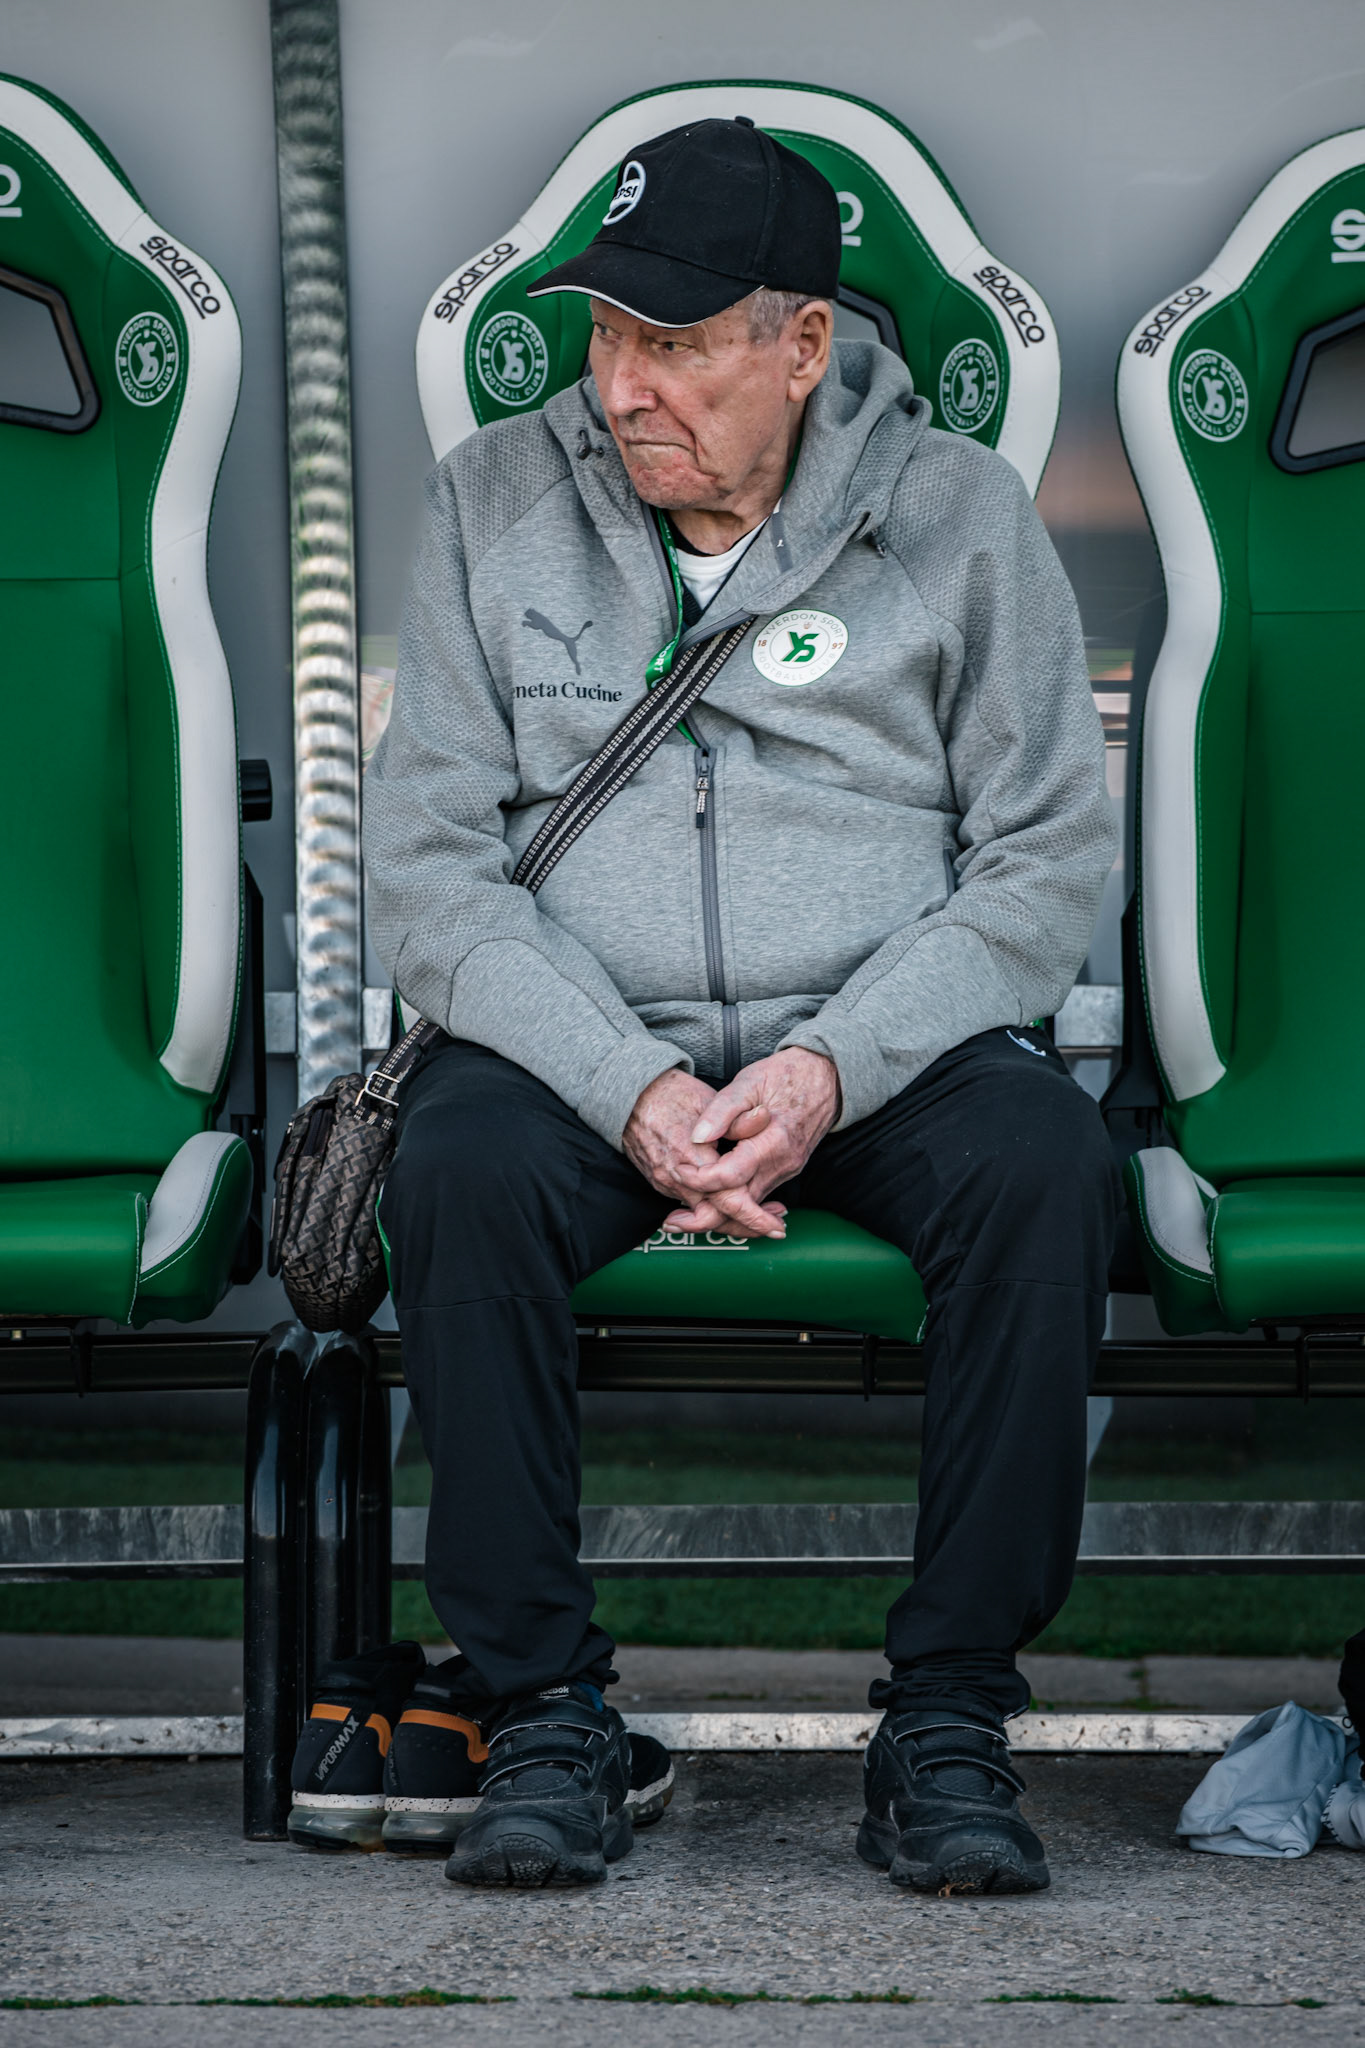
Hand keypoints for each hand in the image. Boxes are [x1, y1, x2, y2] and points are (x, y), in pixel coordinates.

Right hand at [623, 1068, 788, 1239]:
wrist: (630, 1095)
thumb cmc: (672, 1094)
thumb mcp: (711, 1101)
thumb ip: (739, 1118)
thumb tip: (765, 1117)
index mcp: (695, 1158)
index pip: (729, 1201)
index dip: (755, 1218)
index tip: (777, 1226)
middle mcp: (678, 1178)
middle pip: (717, 1219)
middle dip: (747, 1227)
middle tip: (775, 1226)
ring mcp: (666, 1183)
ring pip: (703, 1215)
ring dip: (731, 1218)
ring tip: (760, 1213)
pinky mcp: (660, 1182)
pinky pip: (688, 1205)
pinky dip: (711, 1208)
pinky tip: (729, 1200)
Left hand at [659, 1048, 840, 1235]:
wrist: (828, 1078)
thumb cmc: (787, 1074)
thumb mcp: (749, 1082)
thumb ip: (723, 1110)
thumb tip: (697, 1137)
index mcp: (774, 1141)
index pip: (732, 1175)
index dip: (701, 1178)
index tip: (678, 1170)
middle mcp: (783, 1163)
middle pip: (741, 1204)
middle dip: (706, 1214)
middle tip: (672, 1222)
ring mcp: (787, 1169)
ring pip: (749, 1204)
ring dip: (718, 1211)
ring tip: (683, 1217)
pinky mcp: (786, 1169)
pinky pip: (757, 1193)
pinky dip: (734, 1200)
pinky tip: (711, 1199)